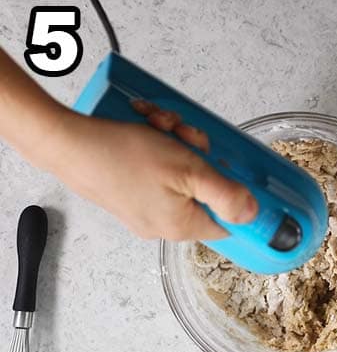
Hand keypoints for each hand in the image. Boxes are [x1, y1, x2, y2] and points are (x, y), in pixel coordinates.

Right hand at [45, 102, 256, 241]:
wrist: (69, 143)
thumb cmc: (124, 156)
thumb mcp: (189, 170)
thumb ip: (225, 195)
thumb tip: (252, 215)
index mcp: (180, 225)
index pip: (226, 221)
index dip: (234, 192)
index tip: (230, 168)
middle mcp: (161, 222)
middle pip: (203, 186)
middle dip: (198, 151)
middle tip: (184, 134)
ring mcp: (143, 206)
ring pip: (181, 169)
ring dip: (177, 140)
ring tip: (159, 125)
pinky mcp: (129, 189)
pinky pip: (158, 165)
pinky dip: (158, 142)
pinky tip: (147, 125)